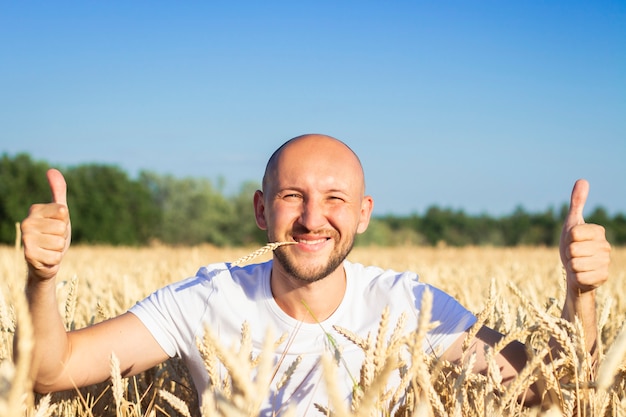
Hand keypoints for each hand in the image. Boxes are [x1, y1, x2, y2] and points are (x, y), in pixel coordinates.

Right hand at [21, 169, 71, 280]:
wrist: (46, 261)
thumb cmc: (54, 234)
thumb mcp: (60, 213)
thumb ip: (58, 191)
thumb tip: (51, 170)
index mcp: (35, 210)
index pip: (63, 212)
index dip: (65, 221)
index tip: (57, 225)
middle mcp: (27, 222)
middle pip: (62, 228)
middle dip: (62, 237)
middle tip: (53, 239)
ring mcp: (26, 238)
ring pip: (59, 242)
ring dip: (59, 248)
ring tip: (50, 248)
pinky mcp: (29, 255)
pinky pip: (56, 256)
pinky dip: (55, 259)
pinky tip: (46, 258)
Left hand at [559, 179, 609, 293]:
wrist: (575, 270)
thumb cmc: (572, 244)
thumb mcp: (571, 223)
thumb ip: (577, 203)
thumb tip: (582, 180)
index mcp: (598, 231)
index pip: (573, 233)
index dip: (567, 238)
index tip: (572, 241)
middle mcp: (605, 246)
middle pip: (573, 249)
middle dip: (567, 254)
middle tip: (573, 255)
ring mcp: (605, 263)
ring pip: (575, 264)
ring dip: (571, 265)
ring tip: (577, 264)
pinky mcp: (602, 277)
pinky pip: (580, 277)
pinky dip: (576, 277)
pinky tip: (582, 274)